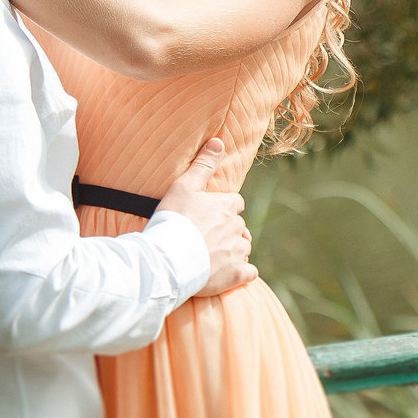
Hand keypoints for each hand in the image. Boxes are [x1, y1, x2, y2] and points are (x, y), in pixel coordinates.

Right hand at [149, 137, 255, 293]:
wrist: (168, 259)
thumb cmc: (174, 220)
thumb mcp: (184, 186)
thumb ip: (203, 165)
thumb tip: (218, 142)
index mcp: (227, 206)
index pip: (235, 203)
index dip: (224, 208)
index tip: (210, 215)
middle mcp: (237, 228)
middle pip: (239, 227)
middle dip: (228, 231)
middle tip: (207, 238)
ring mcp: (238, 252)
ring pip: (244, 248)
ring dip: (234, 251)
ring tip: (214, 256)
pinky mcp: (236, 275)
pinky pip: (249, 273)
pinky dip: (243, 273)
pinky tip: (230, 273)